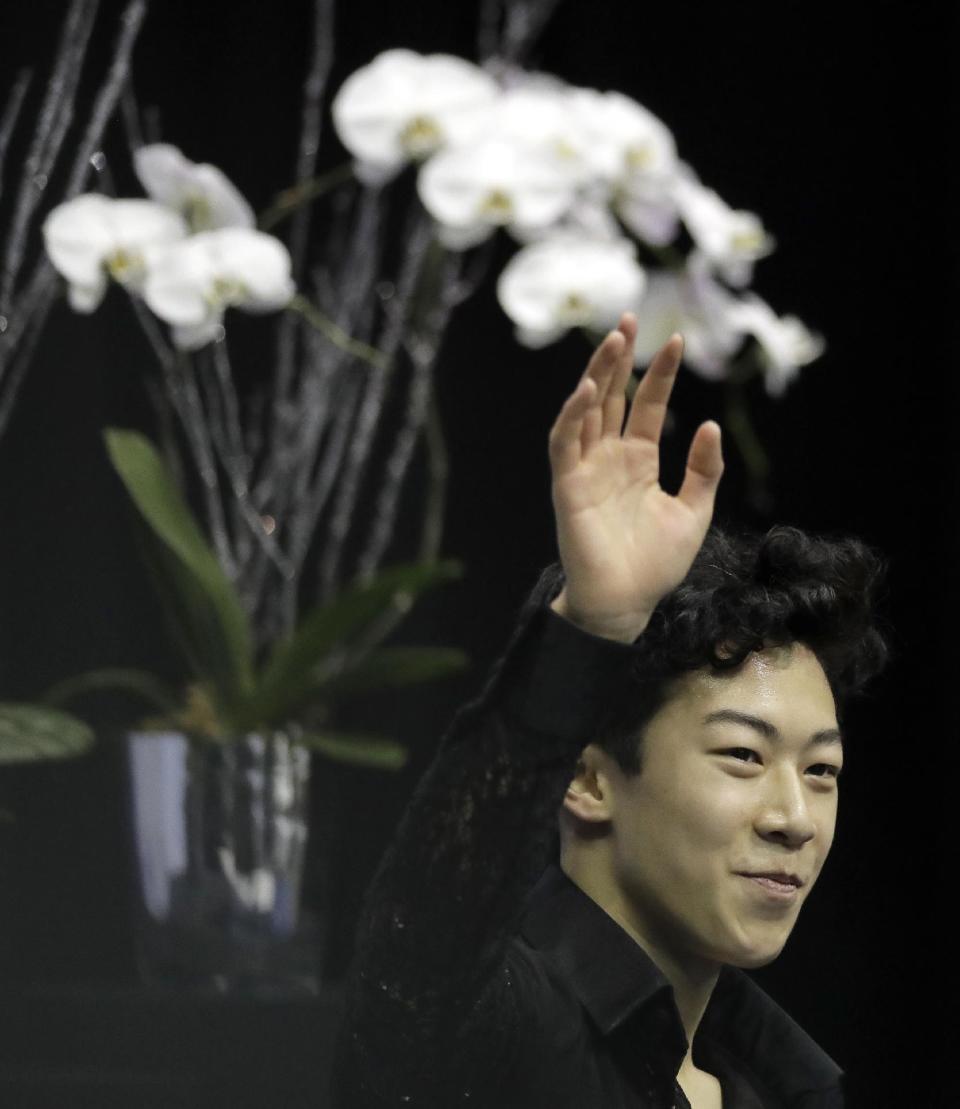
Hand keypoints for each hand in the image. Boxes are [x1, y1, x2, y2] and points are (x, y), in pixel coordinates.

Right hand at [548, 313, 723, 642]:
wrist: (627, 603)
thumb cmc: (656, 564)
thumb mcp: (694, 511)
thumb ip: (704, 470)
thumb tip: (708, 424)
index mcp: (638, 461)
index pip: (647, 405)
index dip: (660, 374)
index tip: (676, 340)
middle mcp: (609, 458)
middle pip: (613, 397)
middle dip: (620, 358)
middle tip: (630, 319)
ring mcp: (586, 469)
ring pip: (587, 411)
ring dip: (597, 375)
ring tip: (613, 339)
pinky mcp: (567, 486)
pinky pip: (564, 443)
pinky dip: (572, 415)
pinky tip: (588, 390)